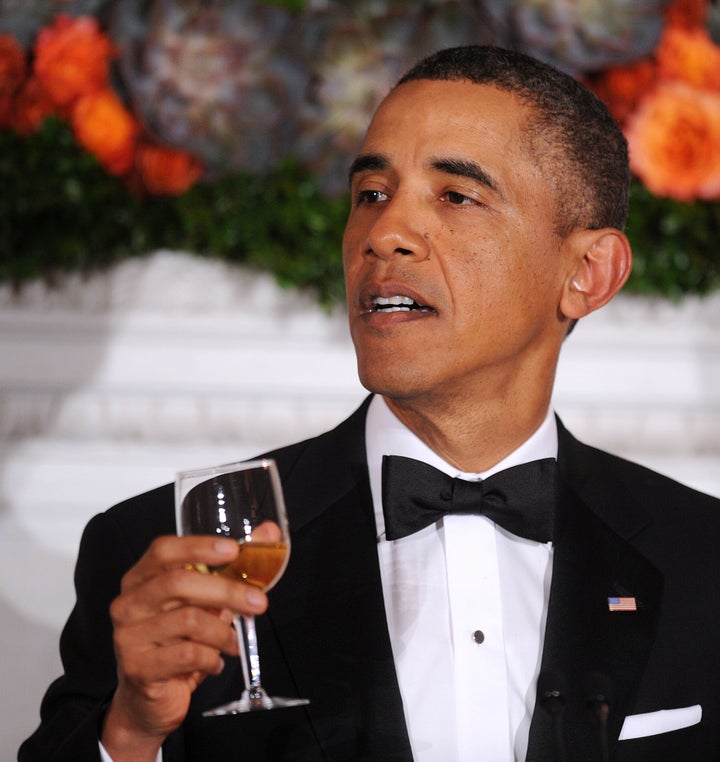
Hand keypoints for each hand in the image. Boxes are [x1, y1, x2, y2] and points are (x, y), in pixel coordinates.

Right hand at [101, 535, 267, 761]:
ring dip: (223, 632)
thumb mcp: (203, 603)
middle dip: (227, 590)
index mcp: (141, 578)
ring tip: (233, 641)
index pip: (164, 550)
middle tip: (257, 602)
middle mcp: (129, 602)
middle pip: (179, 582)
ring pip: (189, 620)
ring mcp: (129, 635)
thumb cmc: (177, 641)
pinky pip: (188, 655)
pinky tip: (216, 661)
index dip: (199, 546)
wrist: (148, 699)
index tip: (233, 550)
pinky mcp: (138, 667)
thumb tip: (269, 534)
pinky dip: (213, 658)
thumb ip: (231, 569)